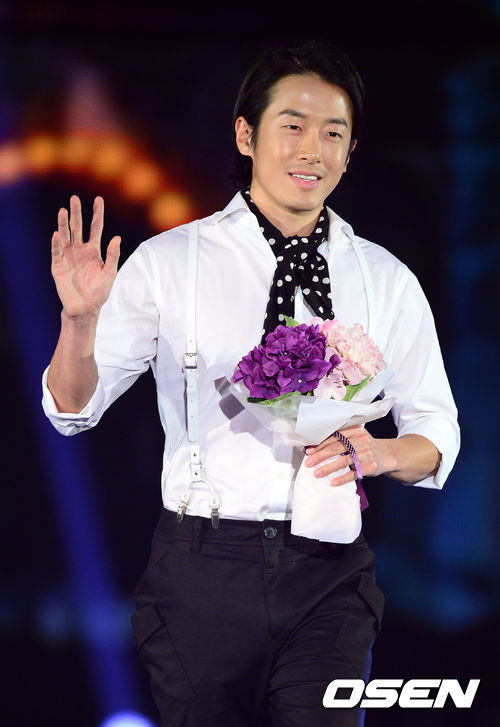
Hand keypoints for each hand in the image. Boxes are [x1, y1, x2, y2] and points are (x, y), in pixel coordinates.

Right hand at [51, 195, 120, 317]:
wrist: (85, 308)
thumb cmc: (99, 292)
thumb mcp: (109, 273)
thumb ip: (113, 255)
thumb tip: (117, 238)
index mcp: (94, 250)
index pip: (95, 228)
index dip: (97, 213)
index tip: (98, 199)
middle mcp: (80, 250)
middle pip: (78, 227)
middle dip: (76, 213)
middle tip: (74, 198)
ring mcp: (68, 256)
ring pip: (66, 236)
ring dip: (64, 224)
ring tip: (63, 210)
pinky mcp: (58, 266)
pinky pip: (57, 252)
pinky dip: (57, 243)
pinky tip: (57, 234)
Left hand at [303, 425, 397, 486]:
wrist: (388, 455)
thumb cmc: (365, 446)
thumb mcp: (355, 437)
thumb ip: (340, 439)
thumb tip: (314, 447)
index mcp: (355, 430)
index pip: (334, 436)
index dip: (320, 444)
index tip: (308, 451)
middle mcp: (361, 440)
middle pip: (337, 447)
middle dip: (320, 456)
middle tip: (308, 462)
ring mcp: (367, 453)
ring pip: (343, 461)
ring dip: (328, 468)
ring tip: (316, 473)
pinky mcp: (370, 466)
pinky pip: (354, 473)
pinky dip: (342, 478)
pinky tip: (333, 482)